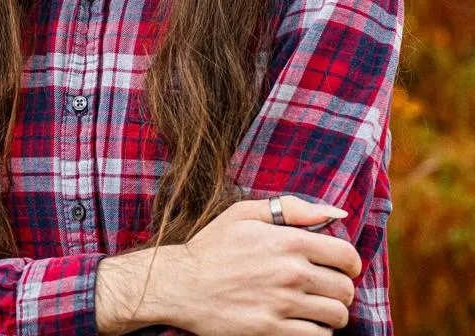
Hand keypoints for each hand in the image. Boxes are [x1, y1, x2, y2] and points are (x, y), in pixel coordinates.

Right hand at [158, 195, 360, 334]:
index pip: (347, 256)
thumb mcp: (245, 213)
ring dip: (330, 312)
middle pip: (345, 289)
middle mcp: (291, 272)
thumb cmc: (213, 246)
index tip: (341, 266)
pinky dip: (316, 331)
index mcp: (288, 240)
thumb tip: (335, 213)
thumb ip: (292, 208)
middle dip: (339, 288)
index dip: (350, 262)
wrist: (181, 284)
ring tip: (313, 305)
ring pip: (337, 316)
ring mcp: (283, 304)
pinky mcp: (273, 331)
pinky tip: (301, 321)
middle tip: (322, 287)